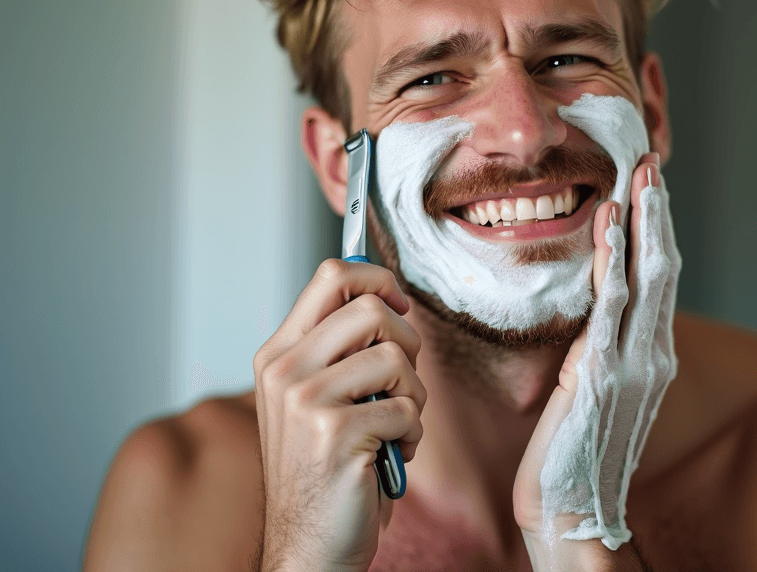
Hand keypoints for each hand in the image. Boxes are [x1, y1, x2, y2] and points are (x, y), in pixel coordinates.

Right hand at [252, 260, 425, 571]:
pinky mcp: (334, 433)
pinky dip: (412, 435)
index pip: (331, 275)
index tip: (399, 306)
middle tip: (401, 381)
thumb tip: (388, 296)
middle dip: (407, 342)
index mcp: (279, 354)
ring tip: (394, 426)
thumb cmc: (326, 469)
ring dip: (414, 396)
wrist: (309, 547)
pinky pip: (407, 409)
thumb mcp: (317, 397)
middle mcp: (284, 370)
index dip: (378, 278)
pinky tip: (389, 456)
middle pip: (372, 307)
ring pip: (396, 357)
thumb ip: (340, 348)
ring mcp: (305, 400)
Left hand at [514, 153, 679, 565]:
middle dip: (658, 213)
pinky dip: (613, 258)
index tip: (650, 188)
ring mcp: (634, 364)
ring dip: (644, 222)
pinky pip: (611, 304)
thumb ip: (608, 347)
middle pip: (664, 268)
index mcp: (653, 356)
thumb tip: (602, 312)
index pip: (660, 280)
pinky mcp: (604, 374)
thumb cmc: (577, 450)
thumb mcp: (602, 390)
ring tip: (640, 177)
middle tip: (651, 163)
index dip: (657, 231)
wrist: (571, 509)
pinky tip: (610, 223)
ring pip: (648, 277)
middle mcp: (653, 355)